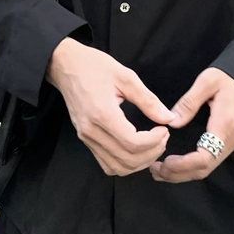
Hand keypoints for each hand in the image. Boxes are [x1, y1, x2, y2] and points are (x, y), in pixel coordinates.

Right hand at [46, 38, 176, 176]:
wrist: (65, 65)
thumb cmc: (94, 66)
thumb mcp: (126, 77)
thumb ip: (148, 100)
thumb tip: (168, 118)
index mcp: (102, 114)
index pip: (133, 143)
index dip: (155, 141)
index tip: (164, 129)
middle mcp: (92, 131)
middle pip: (127, 160)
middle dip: (151, 153)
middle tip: (162, 137)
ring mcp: (86, 138)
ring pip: (117, 168)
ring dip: (139, 162)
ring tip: (152, 145)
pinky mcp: (85, 139)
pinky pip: (106, 163)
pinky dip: (125, 163)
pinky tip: (136, 150)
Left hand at [149, 67, 233, 182]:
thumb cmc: (231, 76)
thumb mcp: (207, 82)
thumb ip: (189, 102)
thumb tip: (172, 122)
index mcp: (225, 126)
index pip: (204, 158)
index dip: (182, 166)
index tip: (163, 163)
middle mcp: (232, 140)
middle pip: (204, 169)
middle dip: (178, 174)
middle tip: (155, 171)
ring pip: (208, 167)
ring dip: (185, 173)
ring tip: (162, 170)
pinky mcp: (233, 140)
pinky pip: (212, 160)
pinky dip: (194, 166)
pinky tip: (180, 163)